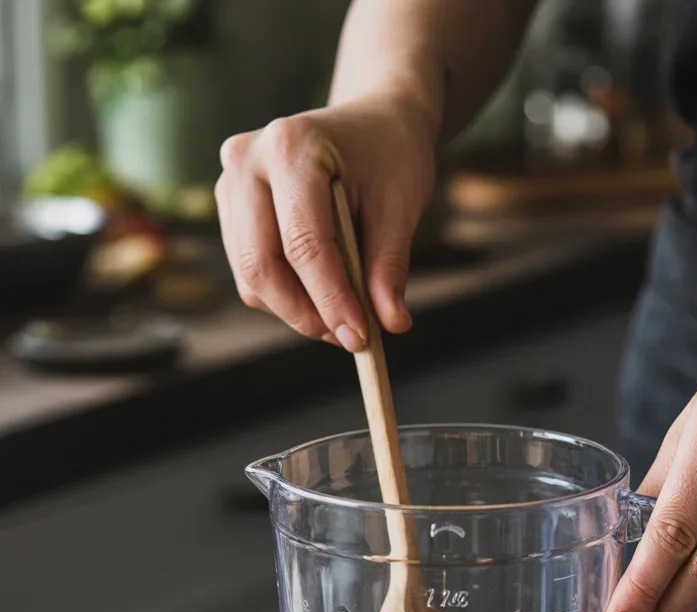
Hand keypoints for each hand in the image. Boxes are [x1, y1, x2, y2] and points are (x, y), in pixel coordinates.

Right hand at [215, 96, 436, 350]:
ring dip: (295, 310)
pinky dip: (284, 297)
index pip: (303, 242)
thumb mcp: (401, 205)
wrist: (371, 125)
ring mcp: (230, 184)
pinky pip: (249, 273)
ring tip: (342, 317)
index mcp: (291, 146)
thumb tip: (391, 323)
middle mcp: (247, 160)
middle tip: (348, 337)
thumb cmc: (388, 156)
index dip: (330, 297)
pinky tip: (321, 295)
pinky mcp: (230, 209)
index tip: (358, 336)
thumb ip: (390, 265)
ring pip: (250, 276)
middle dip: (305, 313)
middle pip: (260, 263)